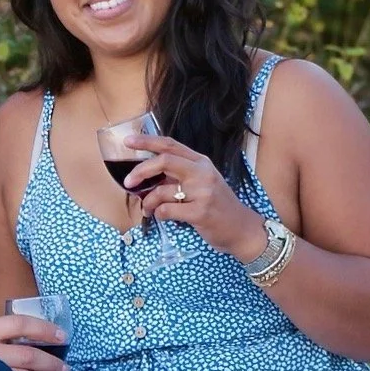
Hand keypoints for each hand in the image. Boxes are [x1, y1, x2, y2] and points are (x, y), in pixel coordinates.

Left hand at [122, 132, 267, 260]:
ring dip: (148, 202)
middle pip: (164, 161)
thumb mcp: (203, 182)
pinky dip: (159, 215)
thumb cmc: (217, 206)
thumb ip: (180, 174)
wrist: (241, 228)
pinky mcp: (200, 213)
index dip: (147, 141)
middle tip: (128, 182)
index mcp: (201, 162)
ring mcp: (203, 192)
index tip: (128, 141)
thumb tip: (147, 173)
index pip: (170, 145)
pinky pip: (167, 211)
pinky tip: (163, 217)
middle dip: (141, 170)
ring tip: (148, 210)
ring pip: (161, 191)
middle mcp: (202, 173)